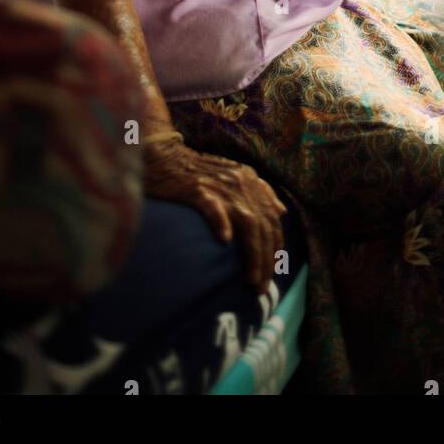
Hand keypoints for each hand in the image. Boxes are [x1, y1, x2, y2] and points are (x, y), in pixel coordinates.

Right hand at [141, 135, 287, 291]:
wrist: (162, 155)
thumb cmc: (196, 171)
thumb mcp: (233, 175)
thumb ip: (258, 192)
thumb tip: (282, 211)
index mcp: (249, 179)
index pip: (272, 219)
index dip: (275, 248)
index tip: (273, 273)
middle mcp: (240, 182)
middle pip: (263, 225)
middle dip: (267, 259)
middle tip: (262, 287)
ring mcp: (219, 185)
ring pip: (248, 221)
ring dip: (253, 252)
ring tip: (252, 279)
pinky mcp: (197, 189)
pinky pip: (213, 207)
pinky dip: (222, 223)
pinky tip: (225, 241)